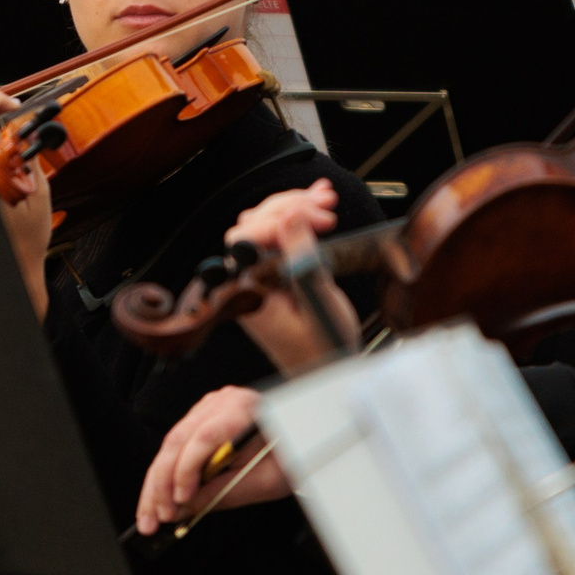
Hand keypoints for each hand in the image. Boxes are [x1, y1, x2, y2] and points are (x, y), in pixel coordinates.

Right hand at [135, 385, 287, 535]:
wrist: (306, 434)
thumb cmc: (292, 453)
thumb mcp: (264, 482)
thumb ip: (222, 494)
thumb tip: (185, 509)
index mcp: (243, 410)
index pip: (203, 438)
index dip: (186, 472)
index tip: (180, 502)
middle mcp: (221, 402)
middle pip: (178, 440)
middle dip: (160, 484)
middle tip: (153, 517)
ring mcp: (210, 406)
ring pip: (171, 443)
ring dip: (158, 482)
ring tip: (151, 513)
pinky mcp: (204, 417)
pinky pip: (178, 443)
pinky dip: (167, 472)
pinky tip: (162, 496)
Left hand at [224, 180, 360, 371]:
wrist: (328, 374)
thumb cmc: (324, 351)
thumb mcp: (319, 304)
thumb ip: (302, 260)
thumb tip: (289, 218)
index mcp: (249, 293)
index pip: (245, 238)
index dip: (279, 219)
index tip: (316, 216)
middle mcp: (247, 282)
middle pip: (253, 224)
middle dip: (290, 207)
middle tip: (326, 207)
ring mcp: (258, 277)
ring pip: (264, 224)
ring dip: (295, 206)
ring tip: (327, 200)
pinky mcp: (274, 274)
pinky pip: (277, 236)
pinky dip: (297, 217)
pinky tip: (317, 203)